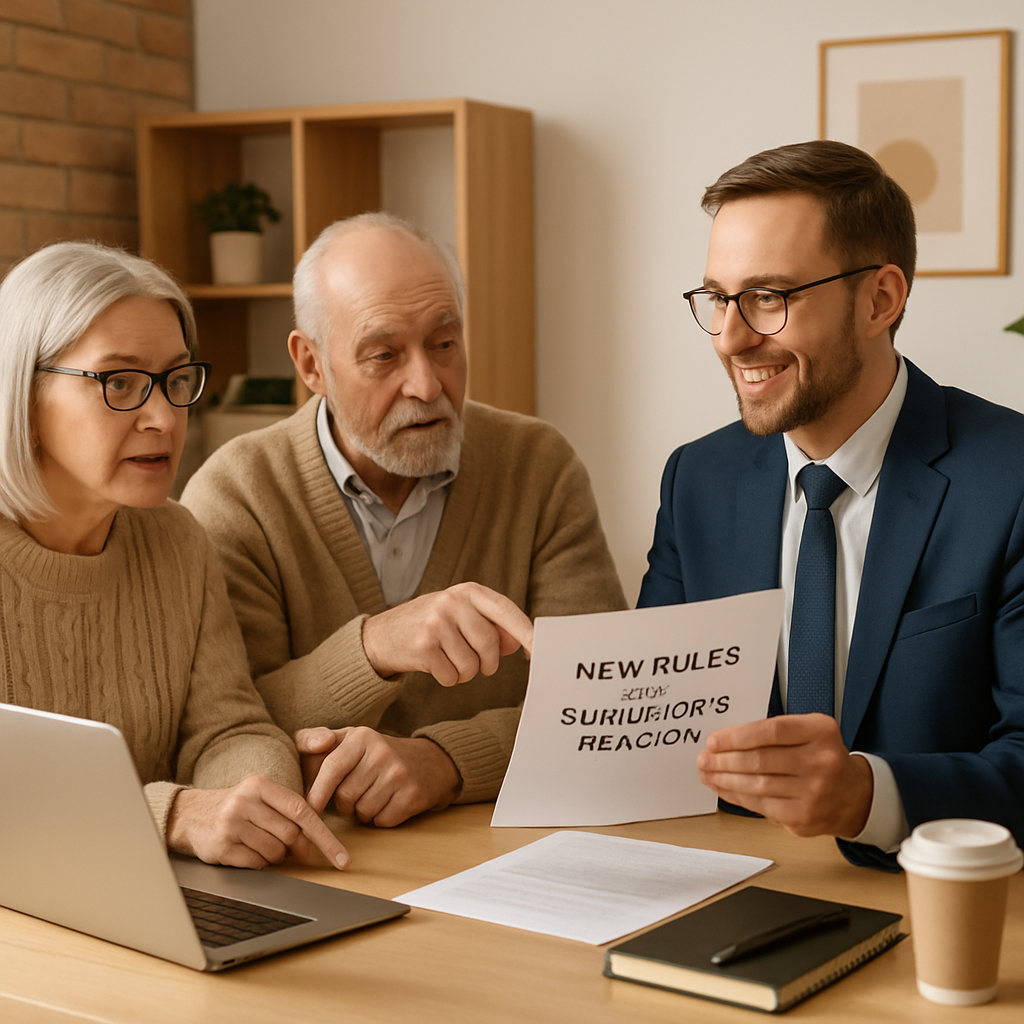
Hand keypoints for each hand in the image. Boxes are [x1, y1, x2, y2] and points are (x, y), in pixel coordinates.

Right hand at [165, 774, 349, 869]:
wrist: (189, 815)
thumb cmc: (236, 807)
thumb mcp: (261, 797)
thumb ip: (289, 811)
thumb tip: (312, 844)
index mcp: (261, 784)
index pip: (303, 811)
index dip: (325, 837)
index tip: (342, 857)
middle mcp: (245, 801)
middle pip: (291, 834)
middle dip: (296, 848)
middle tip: (290, 849)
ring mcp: (231, 824)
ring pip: (275, 851)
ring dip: (275, 856)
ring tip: (260, 845)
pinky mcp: (221, 847)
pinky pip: (256, 863)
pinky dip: (259, 863)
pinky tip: (247, 852)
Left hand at [298, 726, 461, 826]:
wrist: (430, 762)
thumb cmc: (377, 754)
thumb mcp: (348, 739)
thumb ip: (314, 739)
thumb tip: (309, 746)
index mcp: (362, 737)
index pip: (332, 768)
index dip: (317, 792)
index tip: (308, 809)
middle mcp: (382, 752)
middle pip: (345, 796)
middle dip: (344, 804)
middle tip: (356, 794)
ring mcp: (400, 774)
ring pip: (362, 811)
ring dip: (363, 812)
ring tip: (374, 796)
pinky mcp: (413, 795)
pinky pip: (382, 821)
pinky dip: (381, 819)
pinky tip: (389, 803)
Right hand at [361, 582, 532, 684]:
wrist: (380, 635)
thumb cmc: (429, 625)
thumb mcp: (460, 616)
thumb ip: (491, 626)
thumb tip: (521, 643)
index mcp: (467, 591)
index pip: (505, 610)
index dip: (525, 632)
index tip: (540, 650)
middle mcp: (452, 602)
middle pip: (490, 644)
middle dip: (488, 663)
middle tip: (478, 665)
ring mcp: (436, 623)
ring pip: (472, 665)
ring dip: (465, 672)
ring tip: (448, 660)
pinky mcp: (423, 647)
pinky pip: (452, 676)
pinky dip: (448, 679)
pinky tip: (434, 666)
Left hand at [695, 714, 873, 838]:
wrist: (854, 795)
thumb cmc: (822, 757)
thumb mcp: (808, 732)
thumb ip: (774, 732)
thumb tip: (727, 741)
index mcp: (820, 731)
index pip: (771, 731)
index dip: (738, 737)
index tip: (714, 741)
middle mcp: (822, 761)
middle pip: (761, 760)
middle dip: (725, 760)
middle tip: (705, 758)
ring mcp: (815, 792)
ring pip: (758, 785)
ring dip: (725, 779)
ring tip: (708, 773)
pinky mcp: (805, 817)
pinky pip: (762, 805)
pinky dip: (737, 796)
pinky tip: (724, 788)